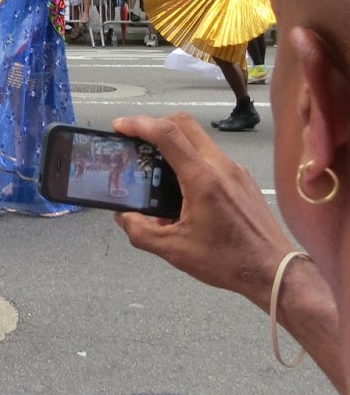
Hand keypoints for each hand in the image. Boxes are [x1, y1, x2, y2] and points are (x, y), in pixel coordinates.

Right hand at [112, 112, 290, 305]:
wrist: (274, 270)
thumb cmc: (227, 261)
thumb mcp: (175, 250)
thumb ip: (141, 232)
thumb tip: (123, 217)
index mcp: (201, 178)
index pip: (167, 133)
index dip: (139, 124)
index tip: (120, 126)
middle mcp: (220, 166)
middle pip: (184, 124)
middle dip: (155, 123)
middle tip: (136, 139)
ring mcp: (235, 170)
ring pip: (200, 139)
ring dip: (175, 141)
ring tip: (158, 166)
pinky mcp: (244, 179)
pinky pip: (212, 156)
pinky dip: (192, 158)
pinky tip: (185, 188)